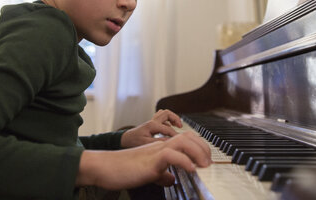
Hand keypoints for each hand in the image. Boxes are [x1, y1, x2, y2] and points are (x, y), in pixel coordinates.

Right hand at [76, 131, 211, 189]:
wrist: (105, 167)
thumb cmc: (123, 169)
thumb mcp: (148, 172)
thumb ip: (160, 173)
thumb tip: (171, 179)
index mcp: (160, 147)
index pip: (185, 139)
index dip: (199, 146)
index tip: (207, 159)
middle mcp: (160, 145)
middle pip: (188, 136)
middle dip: (203, 148)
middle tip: (210, 162)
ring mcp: (155, 150)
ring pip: (183, 141)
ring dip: (198, 151)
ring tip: (204, 165)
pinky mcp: (150, 159)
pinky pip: (171, 155)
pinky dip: (184, 161)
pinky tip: (191, 169)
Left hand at [120, 109, 182, 147]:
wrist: (126, 139)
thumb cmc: (134, 141)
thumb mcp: (146, 143)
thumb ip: (159, 142)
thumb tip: (170, 141)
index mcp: (152, 125)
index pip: (168, 128)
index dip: (175, 135)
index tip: (180, 140)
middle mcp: (152, 121)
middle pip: (167, 113)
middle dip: (175, 118)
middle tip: (180, 126)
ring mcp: (152, 121)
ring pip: (164, 113)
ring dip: (172, 117)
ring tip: (177, 125)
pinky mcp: (152, 123)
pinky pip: (162, 118)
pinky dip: (167, 121)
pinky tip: (169, 128)